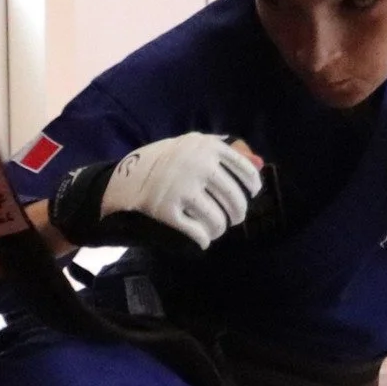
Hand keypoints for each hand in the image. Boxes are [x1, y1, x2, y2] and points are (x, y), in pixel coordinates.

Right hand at [99, 133, 264, 250]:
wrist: (126, 178)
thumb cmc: (167, 161)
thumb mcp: (194, 146)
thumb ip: (225, 151)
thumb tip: (260, 164)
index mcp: (207, 147)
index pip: (246, 172)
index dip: (252, 188)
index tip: (249, 196)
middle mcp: (198, 166)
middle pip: (235, 200)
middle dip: (237, 214)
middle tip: (232, 219)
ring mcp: (181, 189)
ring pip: (218, 220)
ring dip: (220, 228)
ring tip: (215, 228)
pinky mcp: (167, 211)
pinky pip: (198, 233)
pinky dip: (204, 239)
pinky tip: (202, 238)